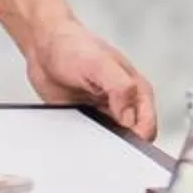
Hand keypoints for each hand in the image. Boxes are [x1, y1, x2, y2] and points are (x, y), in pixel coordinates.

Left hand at [22, 20, 158, 138]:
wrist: (44, 48)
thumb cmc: (74, 46)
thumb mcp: (98, 63)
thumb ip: (119, 87)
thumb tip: (130, 117)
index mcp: (137, 90)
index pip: (147, 126)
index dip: (137, 139)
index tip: (119, 142)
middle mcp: (125, 104)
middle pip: (133, 139)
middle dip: (120, 146)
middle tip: (101, 139)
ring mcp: (106, 113)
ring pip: (113, 143)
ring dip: (103, 146)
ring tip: (87, 134)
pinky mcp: (88, 120)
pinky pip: (93, 141)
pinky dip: (88, 143)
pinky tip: (78, 135)